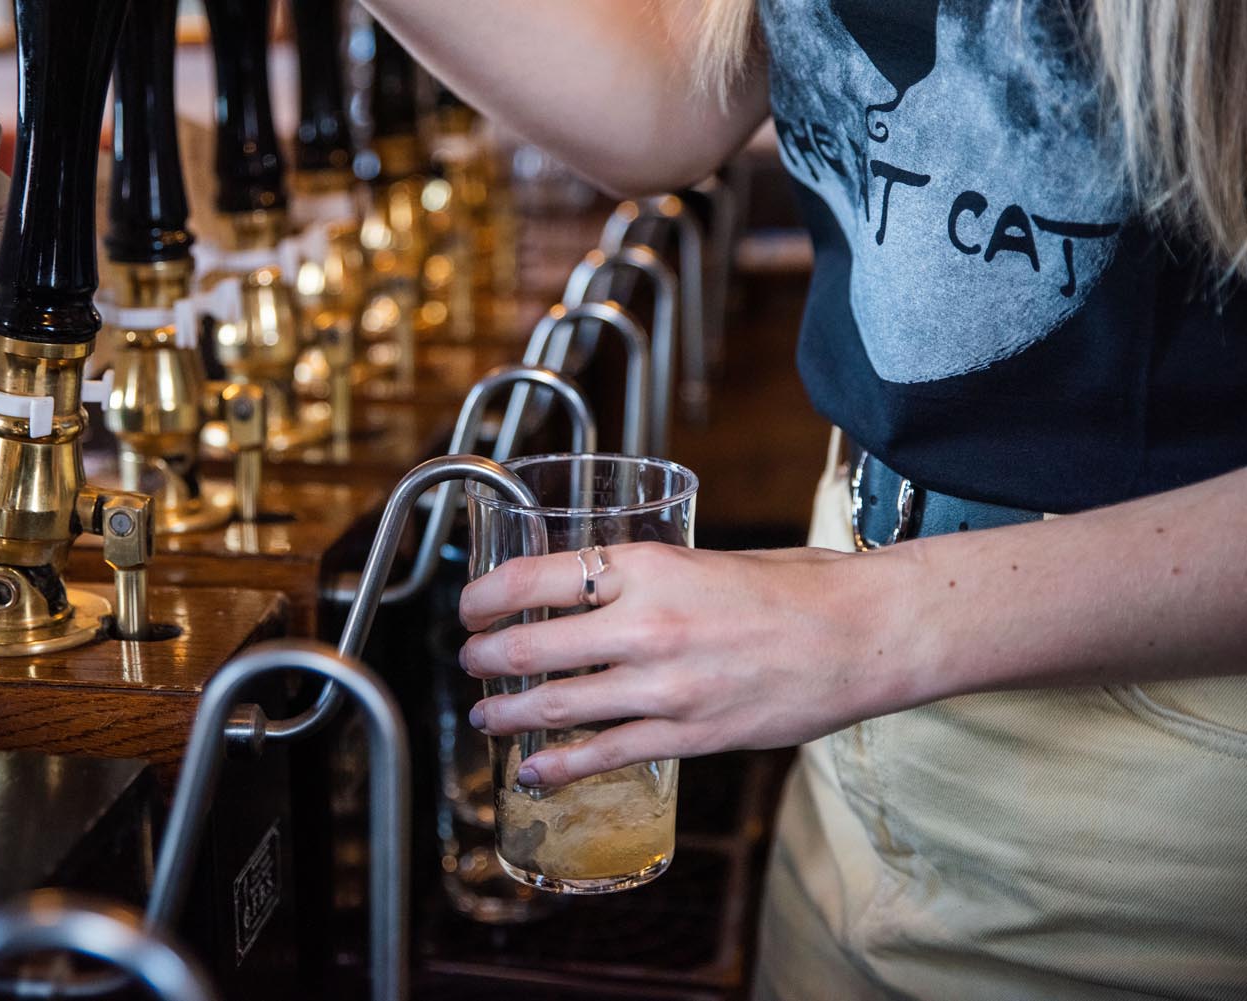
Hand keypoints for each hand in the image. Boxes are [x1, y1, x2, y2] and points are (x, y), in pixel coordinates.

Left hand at [459, 541, 901, 787]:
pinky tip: (533, 770)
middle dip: (485, 656)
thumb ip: (642, 579)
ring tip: (486, 715)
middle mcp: (646, 624)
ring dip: (508, 712)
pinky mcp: (690, 733)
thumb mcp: (701, 558)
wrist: (862, 635)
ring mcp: (665, 685)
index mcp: (647, 566)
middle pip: (532, 646)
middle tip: (471, 659)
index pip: (534, 579)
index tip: (469, 606)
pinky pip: (606, 753)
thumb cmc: (792, 588)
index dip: (484, 596)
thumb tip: (586, 593)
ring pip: (557, 705)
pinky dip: (559, 766)